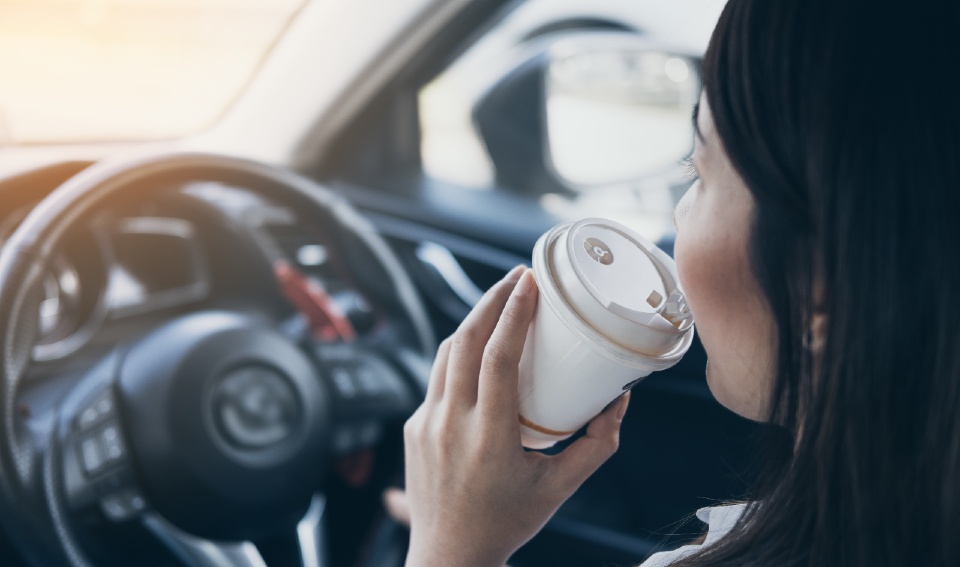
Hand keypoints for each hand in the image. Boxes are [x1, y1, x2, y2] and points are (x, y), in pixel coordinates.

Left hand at [402, 266, 629, 566]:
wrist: (448, 556)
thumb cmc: (507, 522)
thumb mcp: (560, 488)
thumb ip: (596, 446)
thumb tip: (619, 401)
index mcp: (489, 437)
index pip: (497, 358)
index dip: (513, 314)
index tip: (529, 283)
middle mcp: (451, 423)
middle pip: (465, 341)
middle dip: (492, 300)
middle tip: (518, 277)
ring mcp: (426, 423)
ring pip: (446, 354)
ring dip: (473, 322)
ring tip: (501, 301)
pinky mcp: (414, 426)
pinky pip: (438, 378)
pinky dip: (459, 354)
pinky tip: (479, 346)